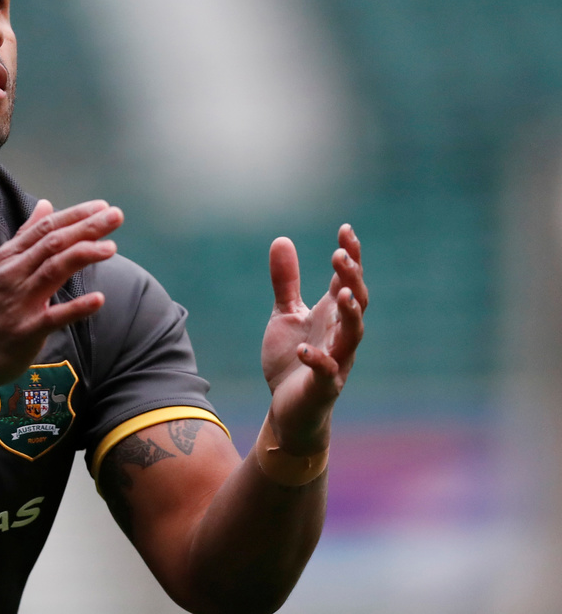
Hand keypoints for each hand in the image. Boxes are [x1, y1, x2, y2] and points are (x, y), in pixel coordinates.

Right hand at [0, 199, 122, 386]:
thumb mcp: (0, 265)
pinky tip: (99, 299)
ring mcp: (20, 301)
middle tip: (116, 216)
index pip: (45, 228)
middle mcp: (13, 273)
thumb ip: (25, 236)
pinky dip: (77, 307)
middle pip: (53, 243)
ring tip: (111, 248)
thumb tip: (45, 205)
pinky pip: (55, 317)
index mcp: (9, 257)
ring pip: (53, 270)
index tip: (102, 206)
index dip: (75, 215)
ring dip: (83, 255)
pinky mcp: (27, 330)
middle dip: (86, 227)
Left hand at [260, 224, 366, 454]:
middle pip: (356, 303)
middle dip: (351, 279)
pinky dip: (318, 361)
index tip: (346, 230)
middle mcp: (339, 335)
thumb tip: (282, 239)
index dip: (350, 256)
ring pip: (353, 336)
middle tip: (340, 256)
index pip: (347, 281)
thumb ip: (285, 281)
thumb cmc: (291, 360)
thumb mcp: (284, 314)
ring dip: (350, 315)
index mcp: (332, 316)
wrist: (288, 408)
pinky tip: (304, 350)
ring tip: (342, 294)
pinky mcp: (324, 387)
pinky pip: (327, 374)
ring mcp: (336, 361)